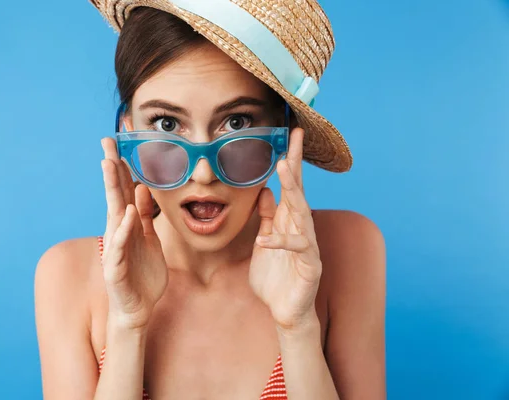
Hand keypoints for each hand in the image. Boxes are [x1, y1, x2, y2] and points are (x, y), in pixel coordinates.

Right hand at [101, 137, 167, 330]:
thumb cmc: (143, 274)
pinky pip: (120, 245)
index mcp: (127, 224)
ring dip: (111, 189)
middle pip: (114, 194)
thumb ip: (144, 216)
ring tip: (109, 165)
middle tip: (107, 141)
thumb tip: (140, 189)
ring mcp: (115, 248)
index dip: (121, 166)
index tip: (119, 141)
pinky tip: (127, 214)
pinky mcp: (117, 267)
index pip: (122, 190)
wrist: (138, 308)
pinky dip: (124, 229)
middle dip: (111, 167)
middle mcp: (118, 231)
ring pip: (113, 214)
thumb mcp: (148, 239)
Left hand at [249, 128, 321, 331]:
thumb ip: (267, 217)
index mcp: (289, 221)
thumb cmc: (275, 276)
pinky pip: (297, 249)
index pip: (290, 186)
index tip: (290, 135)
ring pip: (302, 213)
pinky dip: (280, 242)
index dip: (290, 161)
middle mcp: (301, 229)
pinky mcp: (309, 265)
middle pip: (298, 192)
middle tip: (292, 140)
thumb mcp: (266, 241)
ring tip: (284, 171)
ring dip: (294, 191)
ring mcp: (307, 246)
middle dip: (295, 165)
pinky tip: (265, 239)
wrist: (285, 311)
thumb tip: (265, 190)